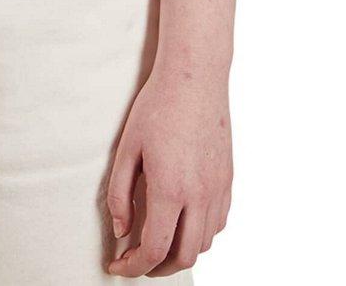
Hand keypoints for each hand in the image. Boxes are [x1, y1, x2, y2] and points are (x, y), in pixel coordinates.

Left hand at [104, 63, 232, 275]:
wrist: (195, 77)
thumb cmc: (158, 107)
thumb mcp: (127, 148)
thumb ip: (120, 193)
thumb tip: (121, 231)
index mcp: (171, 189)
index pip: (155, 250)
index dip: (134, 267)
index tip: (117, 265)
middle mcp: (200, 196)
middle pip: (183, 257)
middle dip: (157, 269)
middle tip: (136, 261)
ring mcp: (218, 189)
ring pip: (204, 244)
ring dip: (180, 252)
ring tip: (158, 243)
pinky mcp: (228, 180)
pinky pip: (218, 223)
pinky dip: (200, 235)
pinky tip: (183, 222)